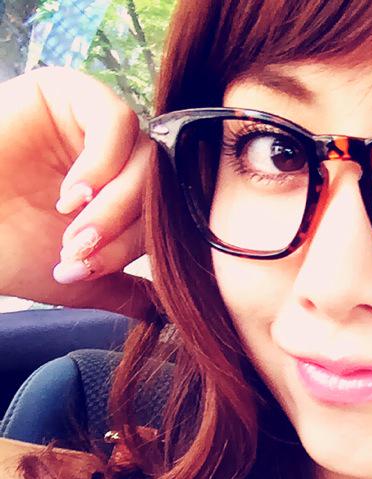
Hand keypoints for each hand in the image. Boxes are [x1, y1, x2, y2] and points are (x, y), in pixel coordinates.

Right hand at [0, 67, 155, 319]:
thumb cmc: (5, 251)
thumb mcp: (80, 281)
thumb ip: (126, 290)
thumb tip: (169, 310)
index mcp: (122, 193)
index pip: (164, 214)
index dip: (139, 248)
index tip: (92, 270)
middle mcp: (114, 155)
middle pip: (159, 186)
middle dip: (124, 229)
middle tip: (80, 253)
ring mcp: (93, 121)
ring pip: (145, 158)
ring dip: (115, 204)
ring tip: (73, 230)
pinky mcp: (70, 90)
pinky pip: (116, 121)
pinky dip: (102, 164)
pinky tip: (72, 194)